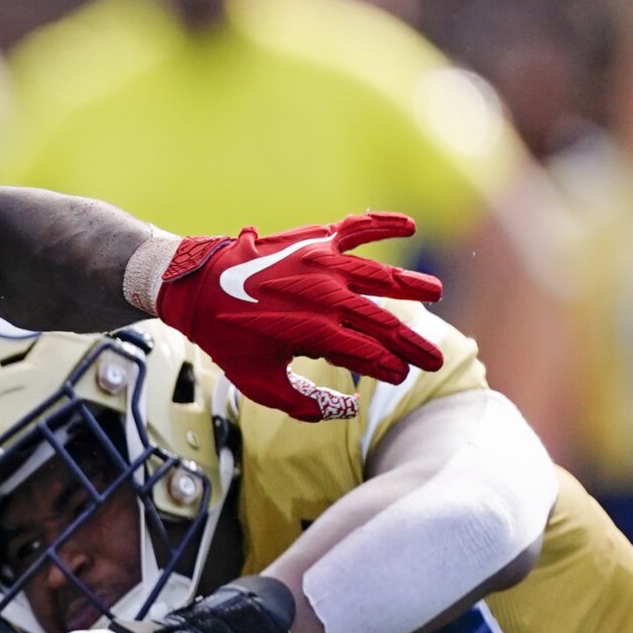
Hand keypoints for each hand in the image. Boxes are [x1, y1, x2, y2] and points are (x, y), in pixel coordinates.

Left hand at [151, 213, 444, 420]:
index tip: (400, 376)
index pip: (368, 354)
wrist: (195, 288)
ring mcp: (322, 264)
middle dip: (411, 344)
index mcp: (315, 332)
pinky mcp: (314, 241)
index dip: (388, 367)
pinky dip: (384, 224)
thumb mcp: (257, 382)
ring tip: (436, 292)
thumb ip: (302, 402)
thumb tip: (345, 408)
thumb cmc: (227, 338)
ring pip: (379, 276)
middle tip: (435, 360)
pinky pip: (357, 228)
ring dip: (410, 286)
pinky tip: (410, 226)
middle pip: (382, 322)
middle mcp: (326, 296)